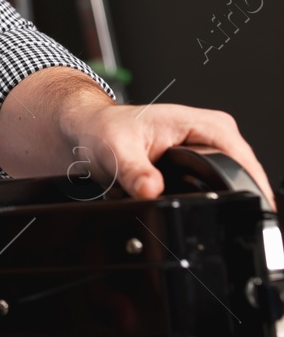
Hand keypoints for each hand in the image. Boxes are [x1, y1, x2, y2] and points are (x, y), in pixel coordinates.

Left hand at [62, 100, 276, 211]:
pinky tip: (191, 205)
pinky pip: (215, 188)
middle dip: (228, 196)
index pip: (241, 157)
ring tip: (187, 204)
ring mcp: (208, 151)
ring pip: (229, 184)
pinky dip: (204, 199)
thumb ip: (135, 172)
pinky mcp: (201, 165)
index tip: (246, 208)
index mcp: (201, 123)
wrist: (89, 130)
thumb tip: (152, 190)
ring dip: (214, 199)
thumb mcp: (116, 151)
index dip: (248, 184)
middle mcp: (211, 134)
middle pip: (241, 174)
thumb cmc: (103, 129)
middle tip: (204, 213)